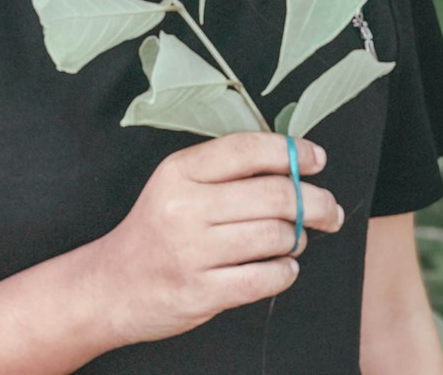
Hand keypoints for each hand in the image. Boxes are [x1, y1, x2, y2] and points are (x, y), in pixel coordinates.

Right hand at [94, 131, 342, 345]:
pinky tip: (284, 266)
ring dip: (298, 238)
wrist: (113, 285)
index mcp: (180, 171)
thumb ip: (225, 171)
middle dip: (314, 201)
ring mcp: (192, 252)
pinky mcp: (201, 292)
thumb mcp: (177, 184)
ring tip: (295, 239)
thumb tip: (290, 162)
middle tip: (329, 209)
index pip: (247, 149)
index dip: (290, 151)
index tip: (317, 158)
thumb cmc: (157, 229)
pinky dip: (285, 271)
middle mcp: (185, 207)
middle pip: (272, 194)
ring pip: (274, 236)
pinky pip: (264, 278)